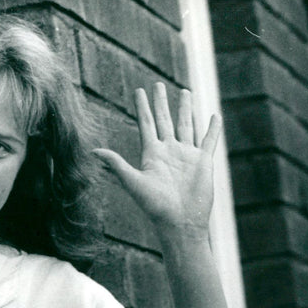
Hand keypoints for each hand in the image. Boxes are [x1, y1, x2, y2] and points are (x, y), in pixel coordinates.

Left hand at [93, 82, 220, 241]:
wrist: (179, 222)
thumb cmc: (155, 206)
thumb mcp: (133, 182)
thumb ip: (116, 164)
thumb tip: (93, 152)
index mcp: (151, 154)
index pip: (146, 124)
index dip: (142, 107)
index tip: (139, 91)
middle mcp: (168, 151)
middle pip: (164, 120)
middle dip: (161, 102)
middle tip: (157, 85)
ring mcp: (186, 155)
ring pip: (186, 125)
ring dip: (185, 109)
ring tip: (184, 91)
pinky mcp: (203, 161)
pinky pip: (209, 140)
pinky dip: (213, 128)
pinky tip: (214, 116)